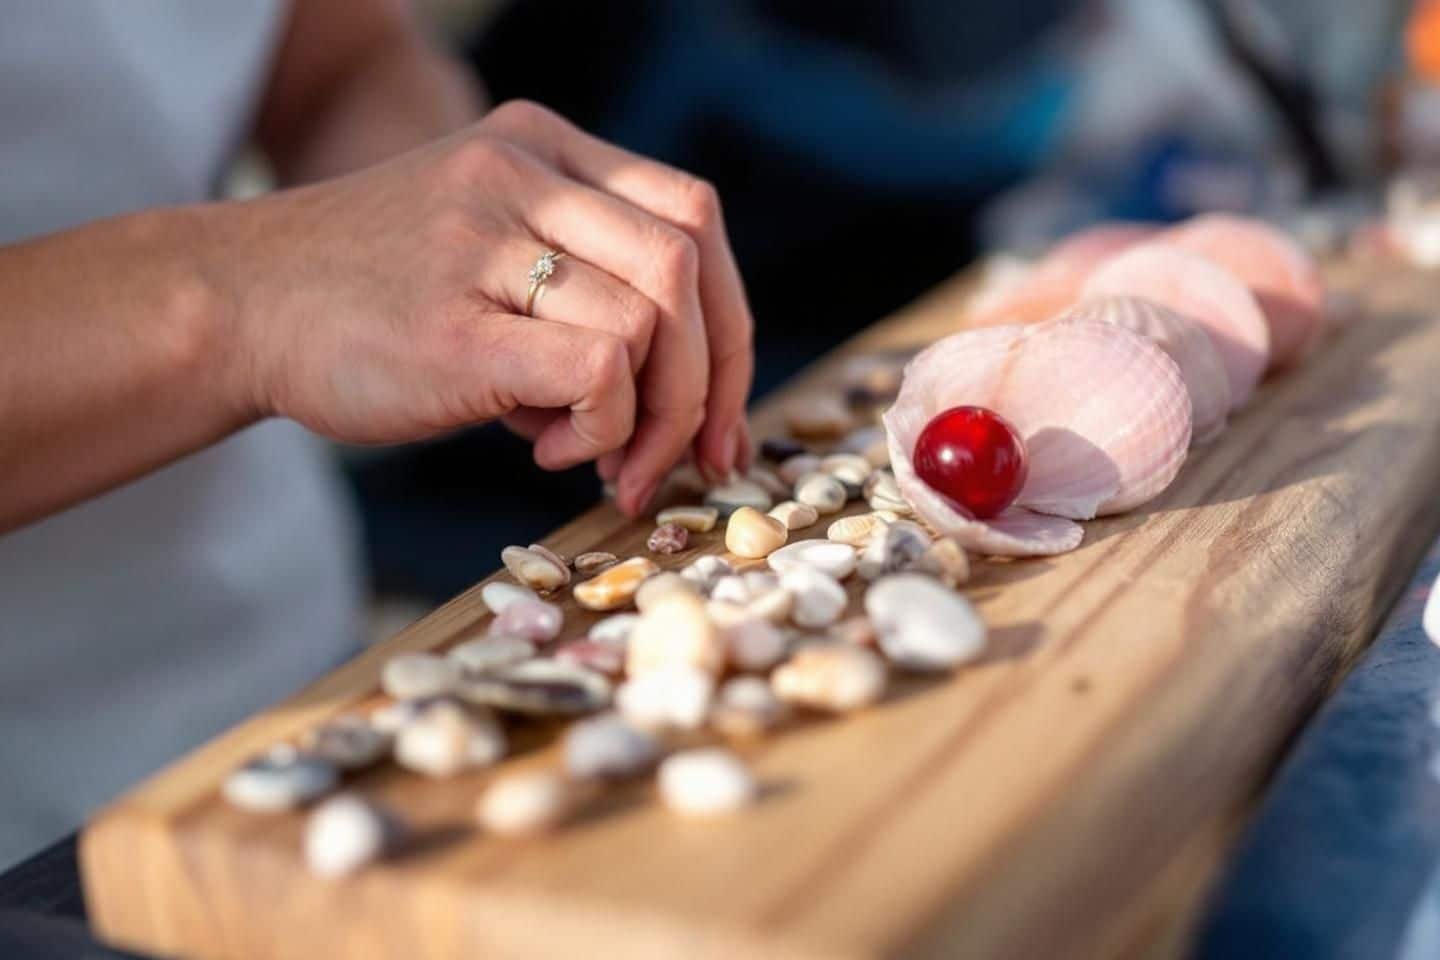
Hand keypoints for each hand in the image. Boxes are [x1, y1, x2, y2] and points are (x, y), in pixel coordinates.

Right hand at [216, 100, 753, 515]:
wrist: (239, 304)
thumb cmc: (377, 298)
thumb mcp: (490, 247)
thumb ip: (583, 286)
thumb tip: (682, 397)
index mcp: (540, 146)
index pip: (693, 218)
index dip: (731, 329)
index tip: (724, 420)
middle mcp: (519, 173)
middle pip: (687, 269)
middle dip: (708, 387)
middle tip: (682, 463)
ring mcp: (483, 242)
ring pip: (649, 323)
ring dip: (650, 421)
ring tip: (591, 457)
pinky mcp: (454, 325)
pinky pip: (597, 370)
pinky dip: (602, 426)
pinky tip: (547, 451)